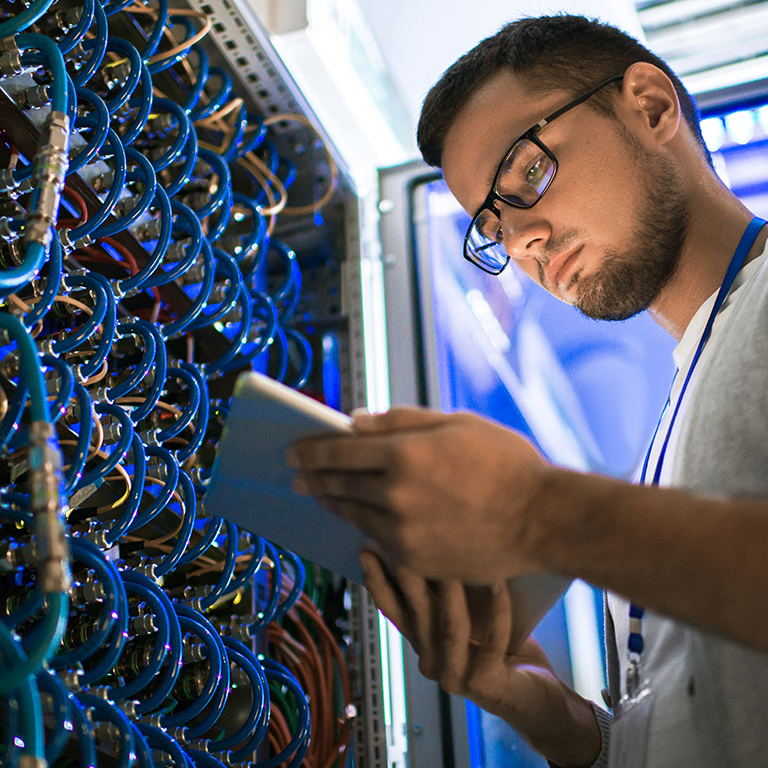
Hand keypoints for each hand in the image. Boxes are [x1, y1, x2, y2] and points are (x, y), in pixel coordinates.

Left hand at [288, 407, 553, 582]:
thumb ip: (400, 421)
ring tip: (322, 495)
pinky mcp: (416, 560)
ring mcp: (404, 532)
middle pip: (338, 484)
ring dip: (333, 503)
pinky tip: (358, 519)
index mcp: (404, 453)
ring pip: (354, 515)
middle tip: (296, 475)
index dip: (311, 450)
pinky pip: (377, 541)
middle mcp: (395, 495)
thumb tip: (354, 421)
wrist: (542, 518)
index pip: (339, 450)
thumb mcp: (455, 424)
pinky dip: (363, 526)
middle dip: (312, 477)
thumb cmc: (505, 462)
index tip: (293, 451)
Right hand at [360, 550, 600, 767]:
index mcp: (424, 645)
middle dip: (411, 575)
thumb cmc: (505, 651)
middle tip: (406, 542)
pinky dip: (498, 611)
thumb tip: (437, 546)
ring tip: (457, 555)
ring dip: (454, 590)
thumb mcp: (471, 618)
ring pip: (451, 627)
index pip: (394, 611)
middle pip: (418, 615)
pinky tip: (500, 583)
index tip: (368, 550)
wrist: (539, 700)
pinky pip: (492, 642)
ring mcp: (456, 678)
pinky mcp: (485, 685)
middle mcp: (432, 663)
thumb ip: (450, 596)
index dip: (379, 582)